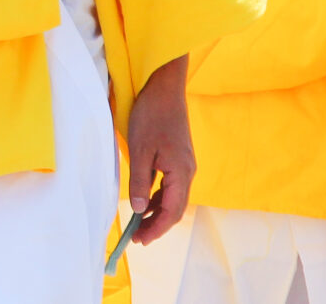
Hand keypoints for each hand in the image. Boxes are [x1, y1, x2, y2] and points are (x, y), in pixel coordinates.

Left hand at [123, 55, 194, 243]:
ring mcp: (184, 163)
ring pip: (173, 197)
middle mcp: (188, 171)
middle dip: (157, 224)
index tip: (140, 240)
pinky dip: (158, 196)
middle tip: (137, 237)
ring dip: (157, 211)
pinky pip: (171, 184)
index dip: (156, 229)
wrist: (164, 86)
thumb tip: (138, 210)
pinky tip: (145, 198)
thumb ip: (140, 181)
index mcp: (181, 173)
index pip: (171, 212)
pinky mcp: (178, 156)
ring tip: (139, 222)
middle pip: (175, 208)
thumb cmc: (151, 115)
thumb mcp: (140, 150)